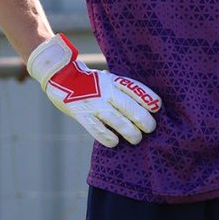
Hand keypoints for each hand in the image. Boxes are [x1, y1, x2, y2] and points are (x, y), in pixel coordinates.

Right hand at [26, 33, 161, 148]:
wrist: (61, 77)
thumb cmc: (91, 84)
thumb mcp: (108, 80)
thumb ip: (123, 91)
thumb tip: (146, 109)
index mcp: (114, 81)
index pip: (135, 89)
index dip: (148, 99)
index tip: (157, 107)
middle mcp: (105, 91)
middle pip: (129, 107)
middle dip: (144, 120)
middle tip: (149, 128)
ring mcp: (93, 103)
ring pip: (117, 120)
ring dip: (130, 132)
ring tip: (136, 139)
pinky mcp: (82, 115)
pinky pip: (98, 130)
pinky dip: (108, 138)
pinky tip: (115, 142)